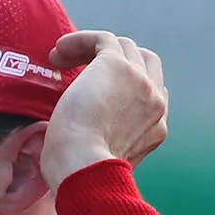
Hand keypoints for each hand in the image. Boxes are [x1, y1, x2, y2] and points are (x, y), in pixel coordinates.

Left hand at [40, 31, 168, 187]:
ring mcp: (140, 82)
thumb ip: (106, 141)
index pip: (150, 93)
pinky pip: (102, 39)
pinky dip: (80, 41)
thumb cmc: (79, 176)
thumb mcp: (102, 159)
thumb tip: (81, 133)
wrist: (83, 169)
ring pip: (123, 47)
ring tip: (60, 61)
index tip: (93, 93)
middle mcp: (155, 102)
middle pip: (144, 62)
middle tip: (79, 72)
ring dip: (91, 50)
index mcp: (155, 128)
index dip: (124, 86)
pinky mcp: (117, 66)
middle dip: (114, 61)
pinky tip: (58, 53)